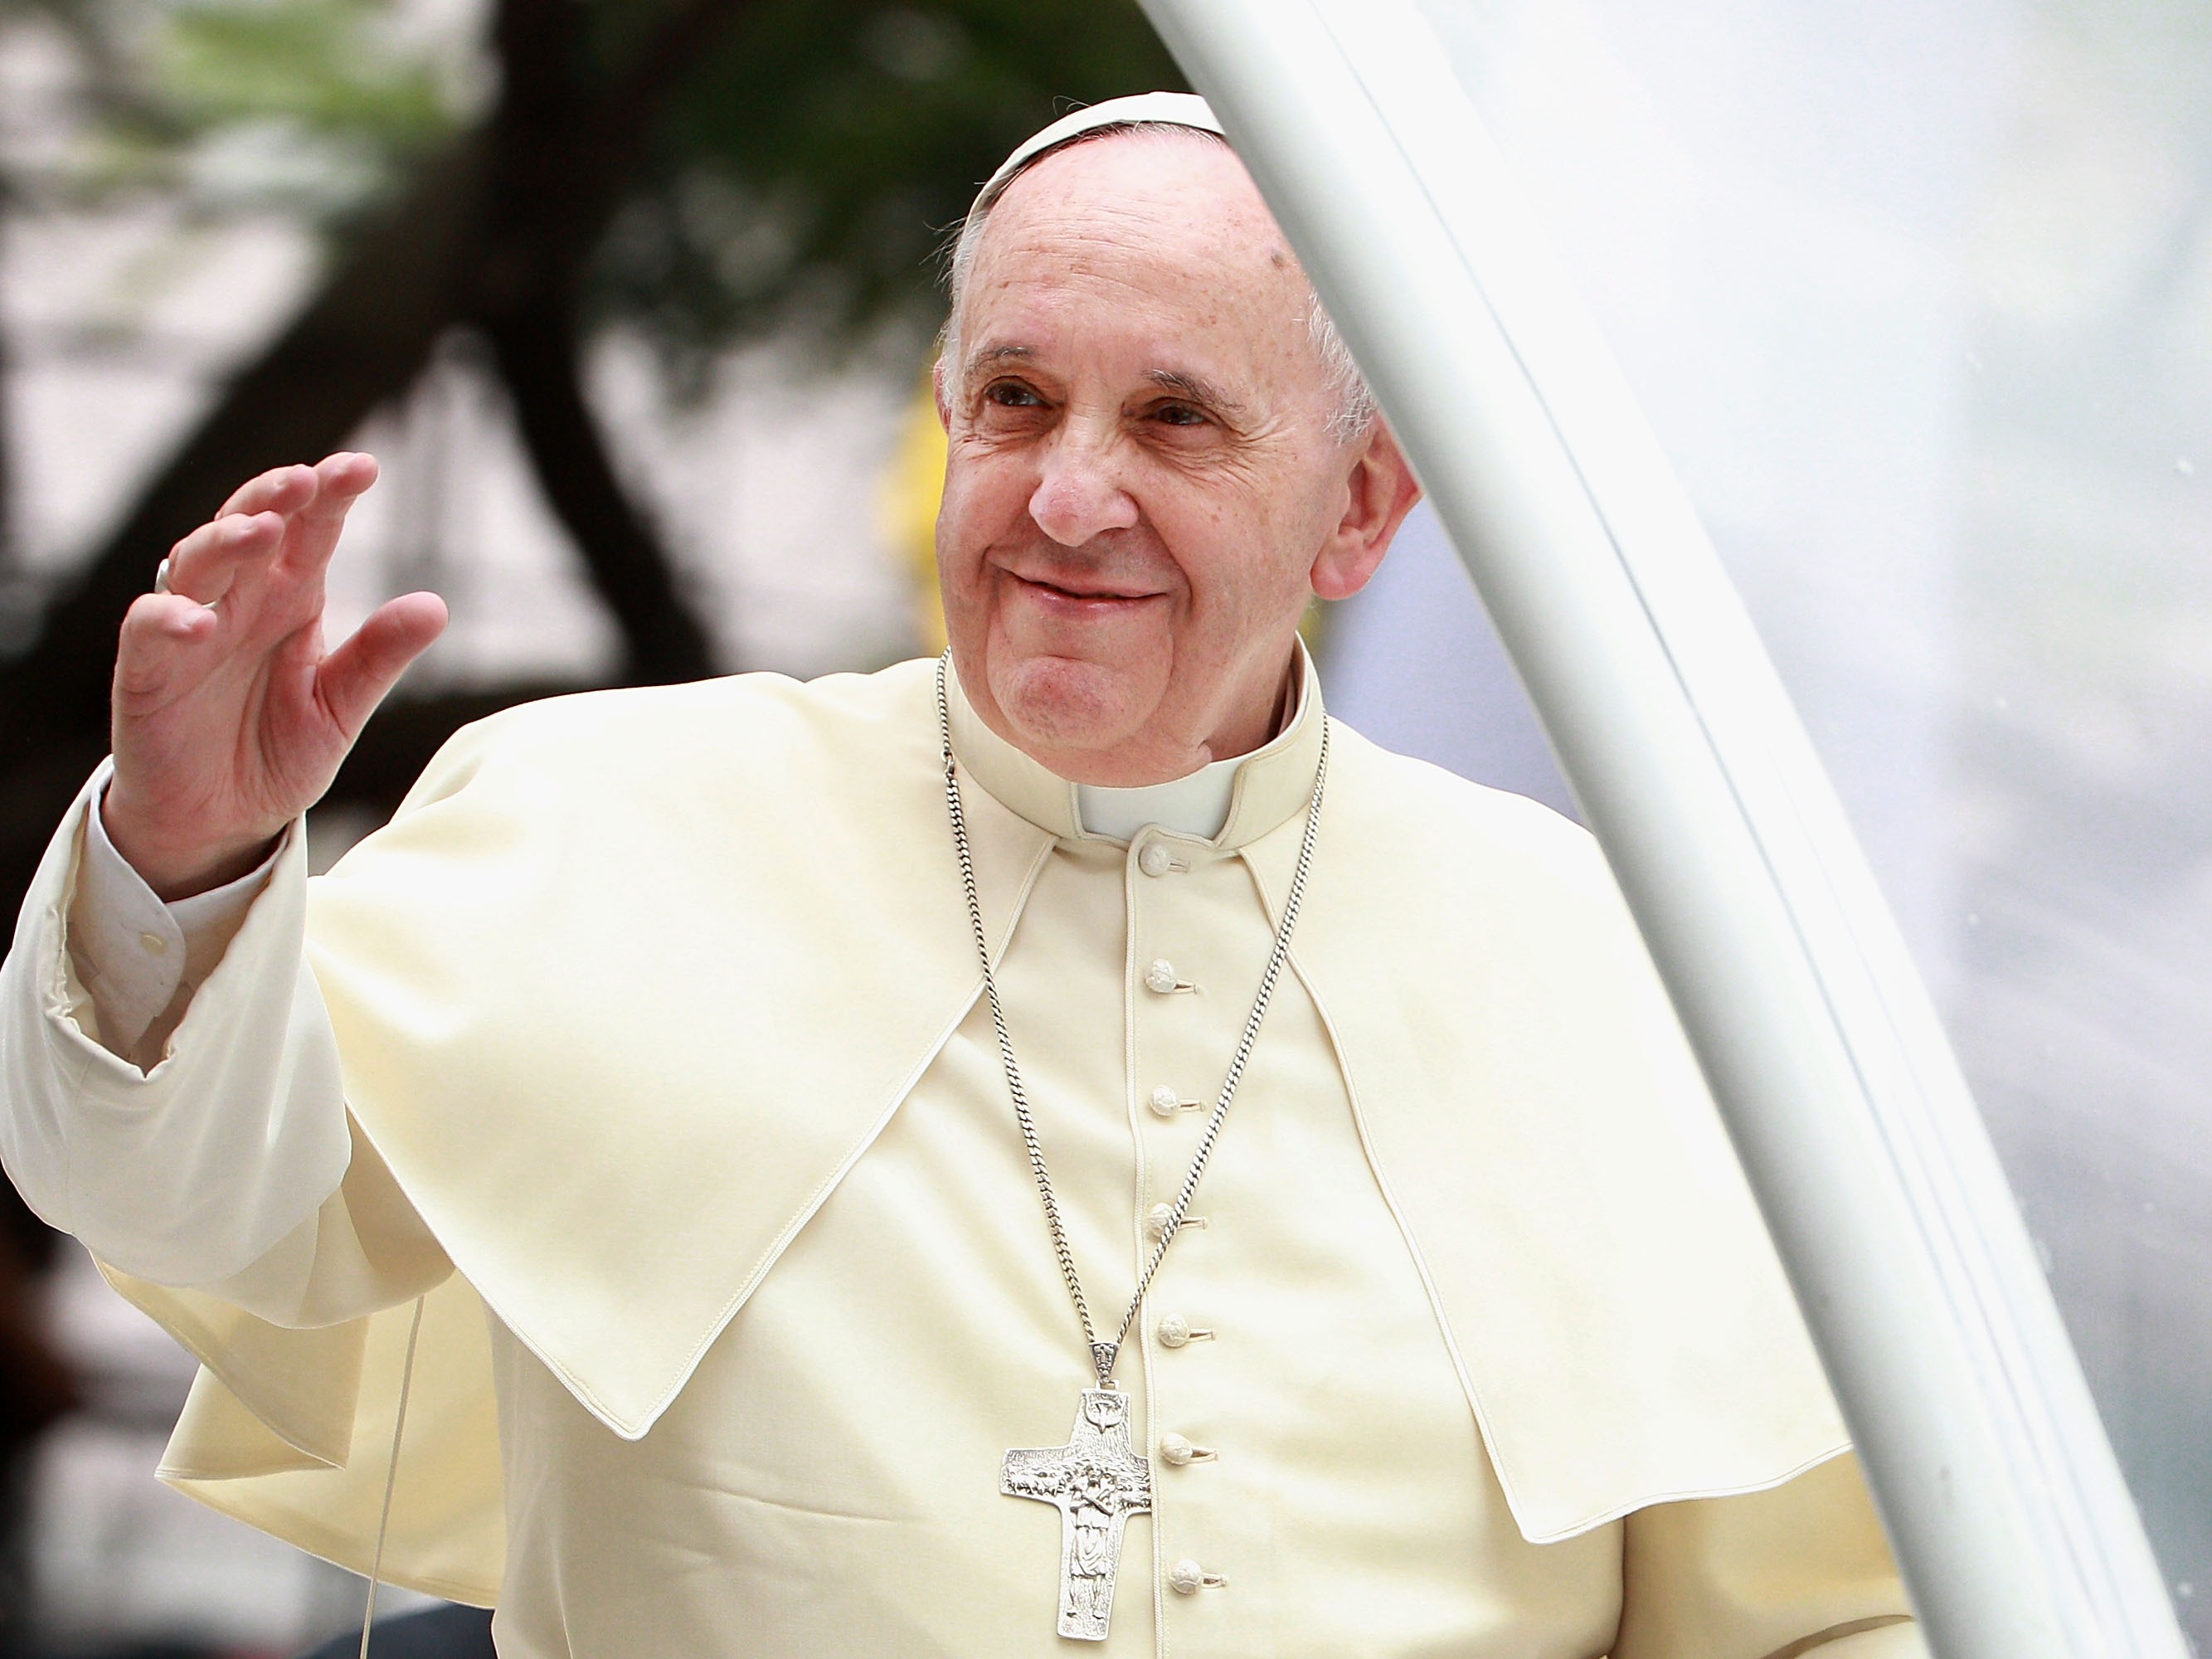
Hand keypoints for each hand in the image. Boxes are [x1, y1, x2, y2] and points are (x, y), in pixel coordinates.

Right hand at [103, 454, 447, 899]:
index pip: (310, 532)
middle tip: (307, 479)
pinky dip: (167, 619)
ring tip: (260, 531)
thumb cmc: (275, 752)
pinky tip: (196, 619)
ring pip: (196, 563)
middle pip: (248, 526)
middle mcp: (238, 601)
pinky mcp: (147, 671)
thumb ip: (379, 657)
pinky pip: (147, 632)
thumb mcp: (340, 707)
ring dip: (225, 541)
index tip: (363, 467)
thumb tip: (435, 605)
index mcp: (289, 599)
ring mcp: (189, 630)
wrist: (220, 821)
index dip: (330, 495)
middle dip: (275, 498)